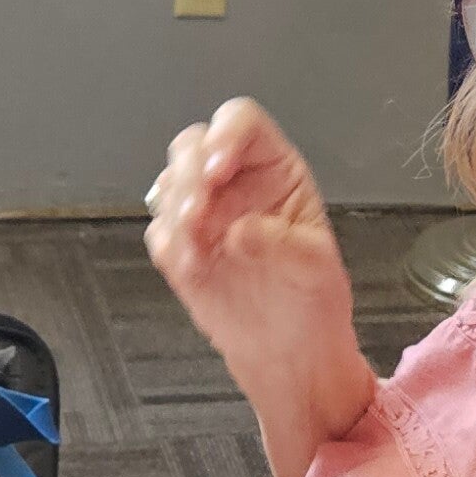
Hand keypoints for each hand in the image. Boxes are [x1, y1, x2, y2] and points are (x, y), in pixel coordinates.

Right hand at [144, 99, 371, 476]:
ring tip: (197, 250)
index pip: (242, 124)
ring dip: (173, 210)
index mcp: (275, 171)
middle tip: (197, 213)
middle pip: (191, 145)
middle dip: (187, 174)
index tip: (218, 170)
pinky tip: (192, 268)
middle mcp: (234, 183)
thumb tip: (242, 230)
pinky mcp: (180, 246)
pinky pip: (158, 231)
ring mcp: (204, 212)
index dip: (225, 137)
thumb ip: (282, 243)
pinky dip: (168, 245)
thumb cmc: (312, 301)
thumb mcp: (316, 269)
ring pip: (167, 183)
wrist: (288, 352)